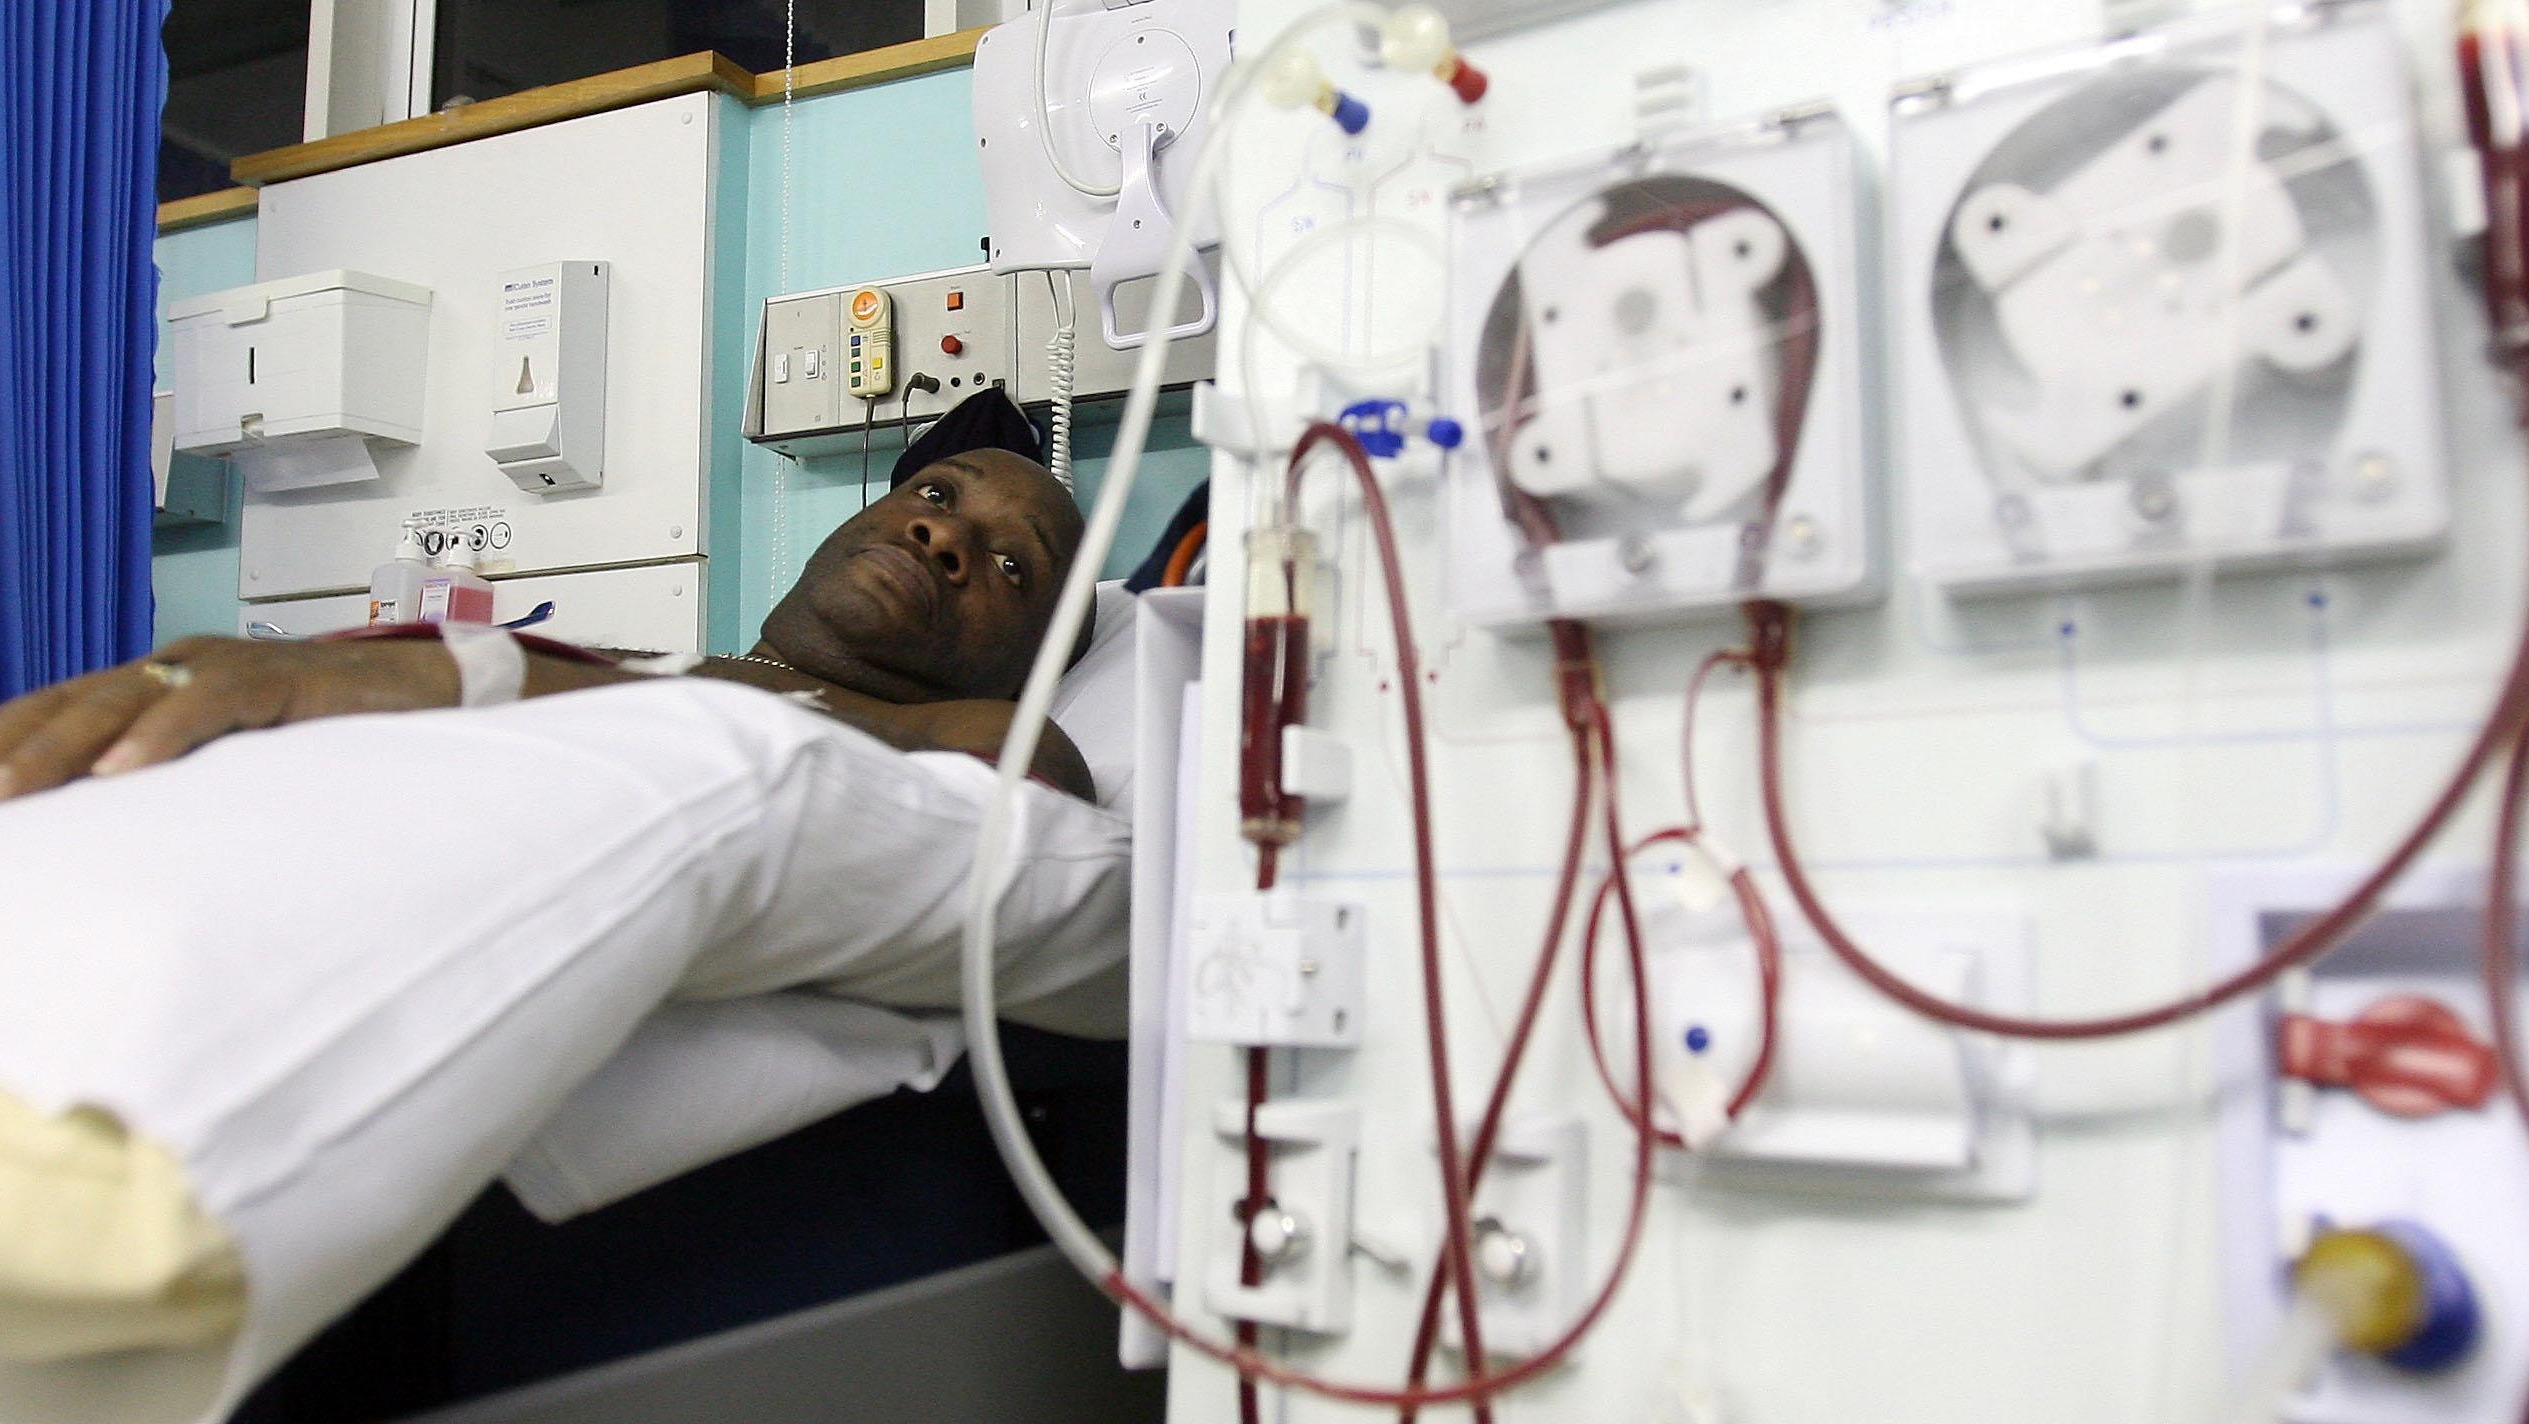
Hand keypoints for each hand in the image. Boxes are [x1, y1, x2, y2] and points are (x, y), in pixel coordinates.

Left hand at [0, 636, 459, 801]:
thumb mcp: (233, 761)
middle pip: (76, 701)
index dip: (9, 738)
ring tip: (16, 788)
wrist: (427, 693)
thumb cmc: (329, 736)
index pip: (59, 705)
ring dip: (65, 745)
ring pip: (127, 695)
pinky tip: (123, 766)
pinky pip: (211, 702)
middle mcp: (182, 665)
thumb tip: (109, 837)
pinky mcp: (280, 678)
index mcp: (161, 682)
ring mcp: (228, 666)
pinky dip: (163, 733)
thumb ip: (175, 780)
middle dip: (16, 747)